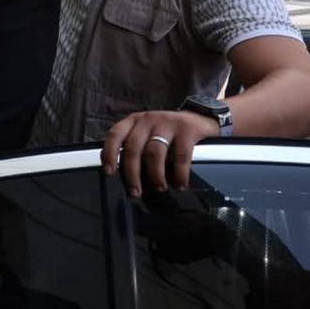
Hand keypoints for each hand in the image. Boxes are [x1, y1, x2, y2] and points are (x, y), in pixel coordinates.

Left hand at [101, 110, 218, 197]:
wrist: (199, 117)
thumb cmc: (167, 131)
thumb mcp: (146, 133)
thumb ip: (133, 147)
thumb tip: (120, 173)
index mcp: (133, 121)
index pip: (114, 135)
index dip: (109, 153)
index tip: (110, 172)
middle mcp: (147, 120)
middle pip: (133, 148)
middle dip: (132, 174)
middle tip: (135, 191)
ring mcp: (167, 123)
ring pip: (154, 153)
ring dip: (155, 174)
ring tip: (160, 187)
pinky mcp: (187, 130)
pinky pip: (181, 156)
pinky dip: (180, 174)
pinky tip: (180, 184)